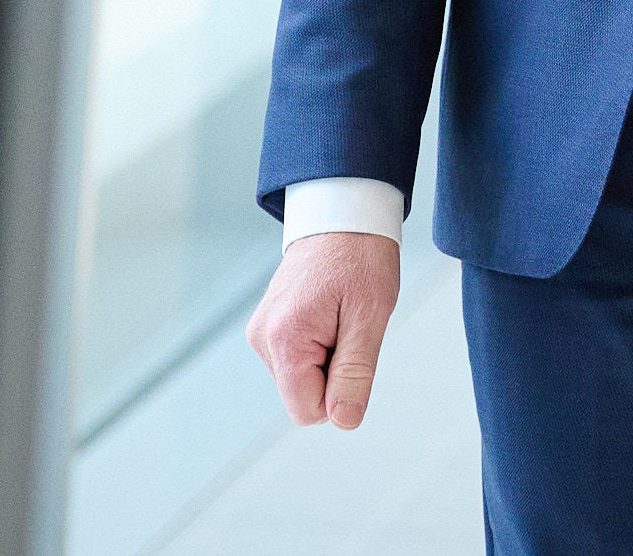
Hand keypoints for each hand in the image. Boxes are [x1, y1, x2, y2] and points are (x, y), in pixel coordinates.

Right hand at [247, 230, 400, 429]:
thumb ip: (354, 372)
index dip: (340, 393)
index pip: (308, 411)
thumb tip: (343, 421)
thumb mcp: (370, 315)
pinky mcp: (267, 326)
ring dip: (328, 357)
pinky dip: (319, 345)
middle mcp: (262, 339)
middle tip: (352, 324)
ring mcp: (261, 331)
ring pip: (301, 379)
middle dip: (334, 372)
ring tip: (342, 313)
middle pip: (303, 396)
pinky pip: (297, 359)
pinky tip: (330, 311)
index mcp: (284, 338)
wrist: (343, 211)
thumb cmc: (362, 256)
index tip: (355, 348)